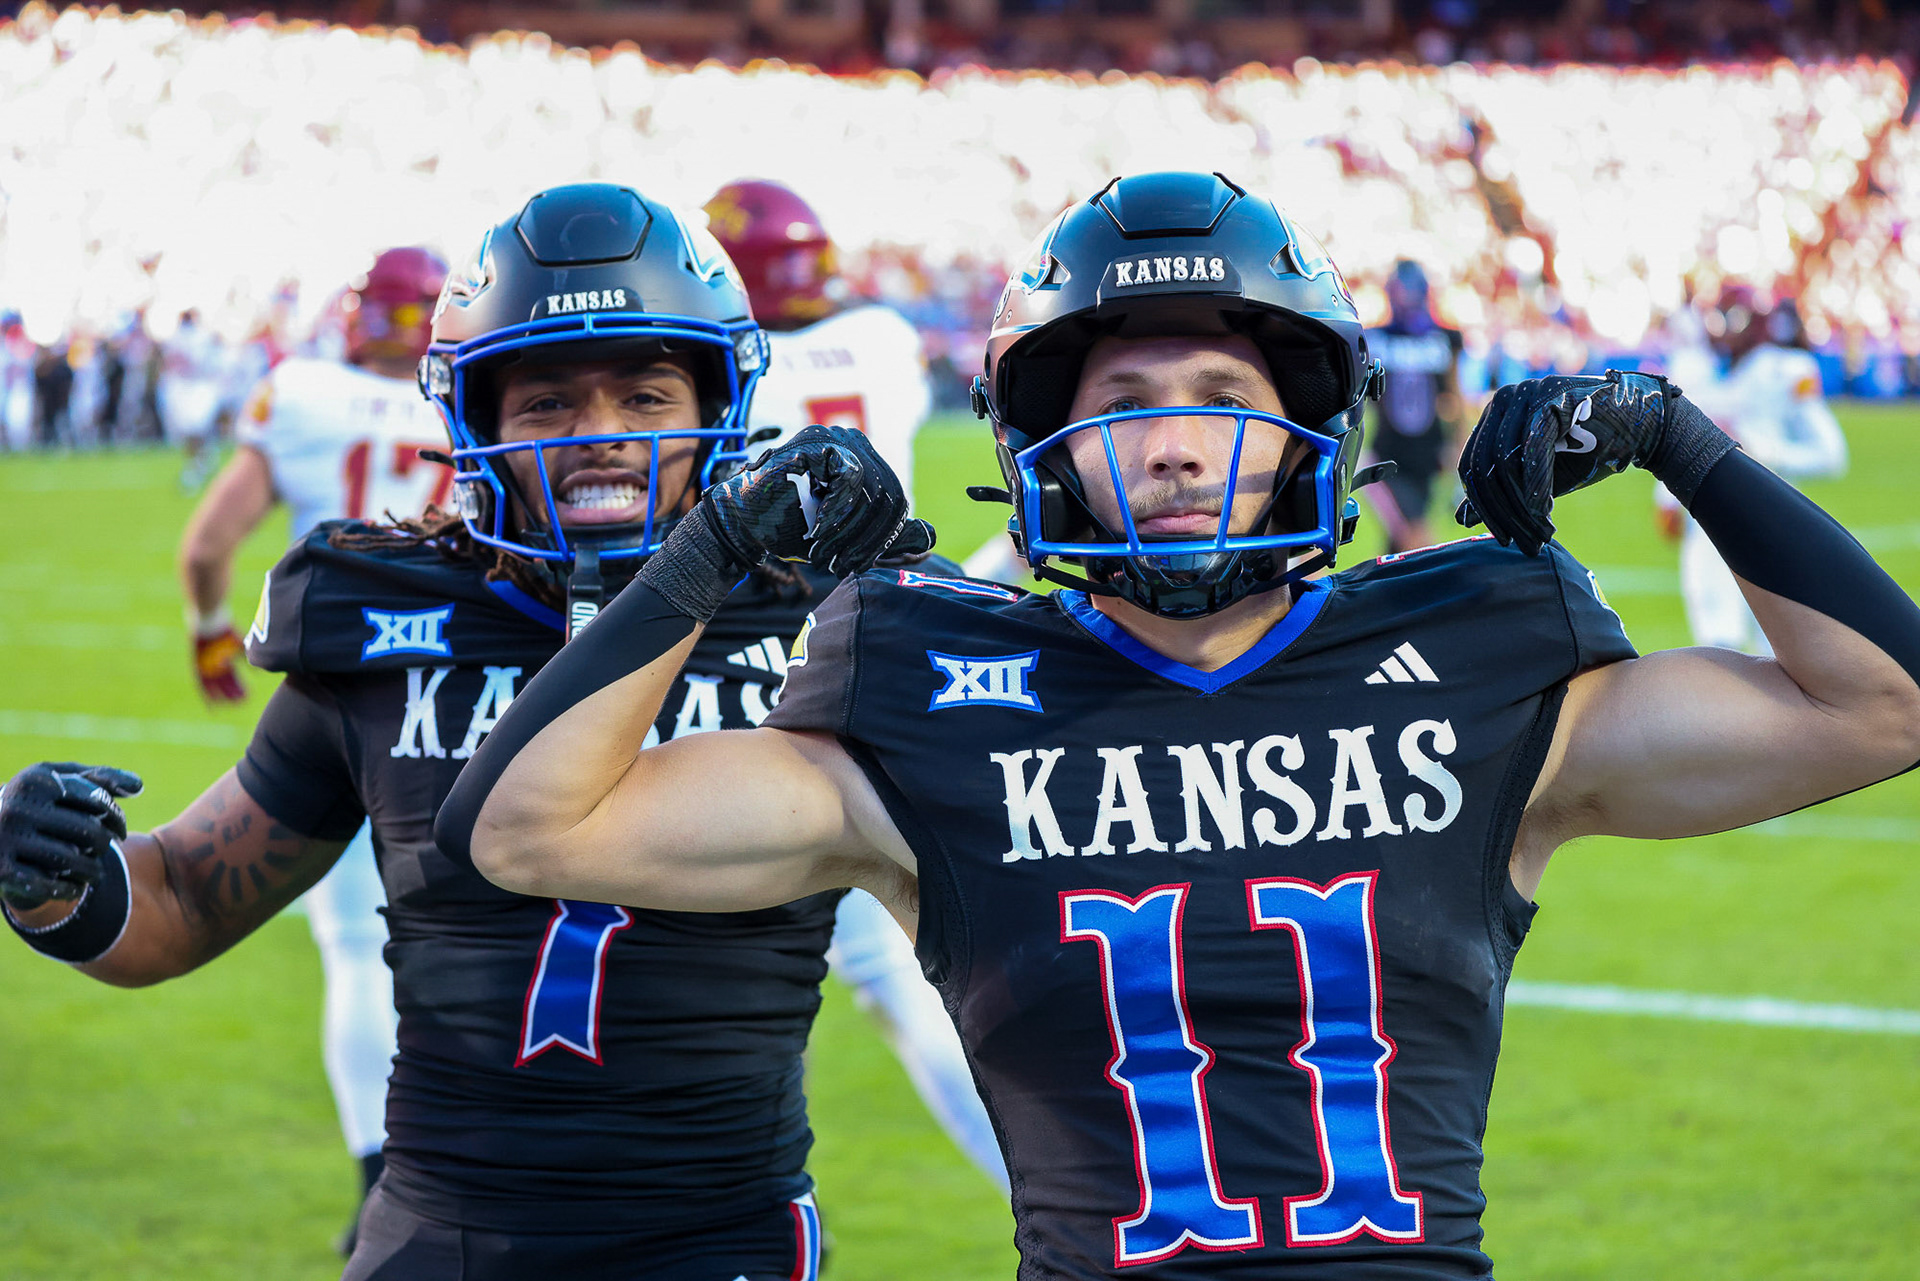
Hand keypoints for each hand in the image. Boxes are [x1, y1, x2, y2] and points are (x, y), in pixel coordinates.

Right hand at [0, 763, 142, 911]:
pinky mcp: (1, 870)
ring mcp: (6, 839)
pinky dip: (70, 889)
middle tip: (103, 850)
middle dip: (103, 844)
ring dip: (92, 871)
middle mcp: (18, 807)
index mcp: (36, 781)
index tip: (119, 829)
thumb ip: (99, 779)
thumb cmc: (34, 803)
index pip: (97, 801)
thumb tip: (138, 786)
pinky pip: (49, 886)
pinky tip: (75, 887)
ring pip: (73, 860)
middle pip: (88, 832)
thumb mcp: (58, 782)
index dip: (116, 818)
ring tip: (95, 872)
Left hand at [193, 625, 246, 702]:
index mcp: (225, 655)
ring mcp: (205, 663)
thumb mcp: (240, 644)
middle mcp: (214, 661)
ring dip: (222, 695)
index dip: (239, 686)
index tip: (247, 695)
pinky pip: (201, 682)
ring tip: (230, 705)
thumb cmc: (226, 628)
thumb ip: (248, 657)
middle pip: (224, 680)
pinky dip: (207, 693)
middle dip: (233, 691)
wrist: (209, 618)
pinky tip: (212, 703)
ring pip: (214, 683)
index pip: (232, 675)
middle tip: (242, 702)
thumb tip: (261, 666)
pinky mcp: (196, 664)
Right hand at [704, 425, 934, 575]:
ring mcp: (836, 438)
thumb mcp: (849, 536)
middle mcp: (854, 443)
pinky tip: (818, 530)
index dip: (882, 539)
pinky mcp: (819, 443)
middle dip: (866, 540)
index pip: (896, 500)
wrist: (744, 524)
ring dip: (848, 531)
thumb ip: (887, 536)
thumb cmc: (792, 528)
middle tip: (839, 565)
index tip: (856, 563)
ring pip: (874, 490)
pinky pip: (852, 477)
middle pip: (890, 497)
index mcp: (865, 461)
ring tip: (822, 551)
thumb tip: (930, 537)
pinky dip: (837, 511)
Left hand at [1455, 370, 1724, 555]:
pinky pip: (1532, 448)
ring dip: (1521, 506)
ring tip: (1541, 533)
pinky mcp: (1551, 397)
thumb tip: (1461, 519)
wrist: (1642, 428)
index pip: (1470, 466)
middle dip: (1503, 512)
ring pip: (1505, 462)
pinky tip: (1543, 511)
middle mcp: (1504, 399)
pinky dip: (1536, 484)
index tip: (1501, 540)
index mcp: (1493, 416)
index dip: (1483, 507)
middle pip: (1485, 467)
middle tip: (1523, 544)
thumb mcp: (1536, 478)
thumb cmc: (1587, 451)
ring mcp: (1526, 394)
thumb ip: (1501, 492)